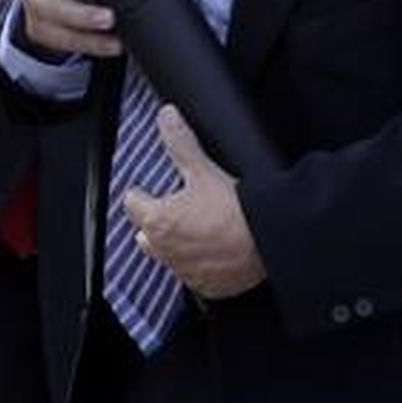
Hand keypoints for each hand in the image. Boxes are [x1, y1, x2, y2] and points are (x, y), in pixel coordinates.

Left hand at [122, 105, 266, 299]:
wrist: (269, 242)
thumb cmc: (235, 209)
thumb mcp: (203, 168)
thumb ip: (179, 141)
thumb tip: (166, 116)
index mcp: (157, 220)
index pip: (132, 202)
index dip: (142, 192)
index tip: (151, 189)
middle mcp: (164, 250)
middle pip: (146, 231)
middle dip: (156, 220)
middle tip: (177, 208)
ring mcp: (183, 271)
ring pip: (167, 254)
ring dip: (175, 243)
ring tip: (197, 228)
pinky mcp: (204, 286)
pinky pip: (191, 274)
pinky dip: (198, 263)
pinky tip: (213, 250)